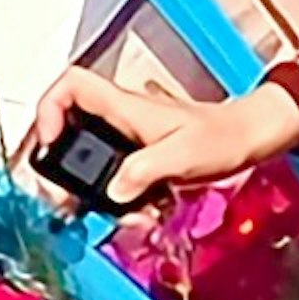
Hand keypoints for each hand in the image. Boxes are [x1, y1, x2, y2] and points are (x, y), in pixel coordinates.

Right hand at [18, 60, 298, 215]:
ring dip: (91, 190)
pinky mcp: (140, 158)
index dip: (49, 108)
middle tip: (63, 194)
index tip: (49, 141)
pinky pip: (112, 176)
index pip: (71, 86)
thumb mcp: (183, 154)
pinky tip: (137, 213)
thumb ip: (145, 171)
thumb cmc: (222, 137)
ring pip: (88, 159)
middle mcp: (120, 120)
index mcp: (125, 108)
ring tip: (109, 212)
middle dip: (60, 163)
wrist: (249, 139)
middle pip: (67, 127)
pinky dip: (117, 198)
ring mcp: (128, 139)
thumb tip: (114, 191)